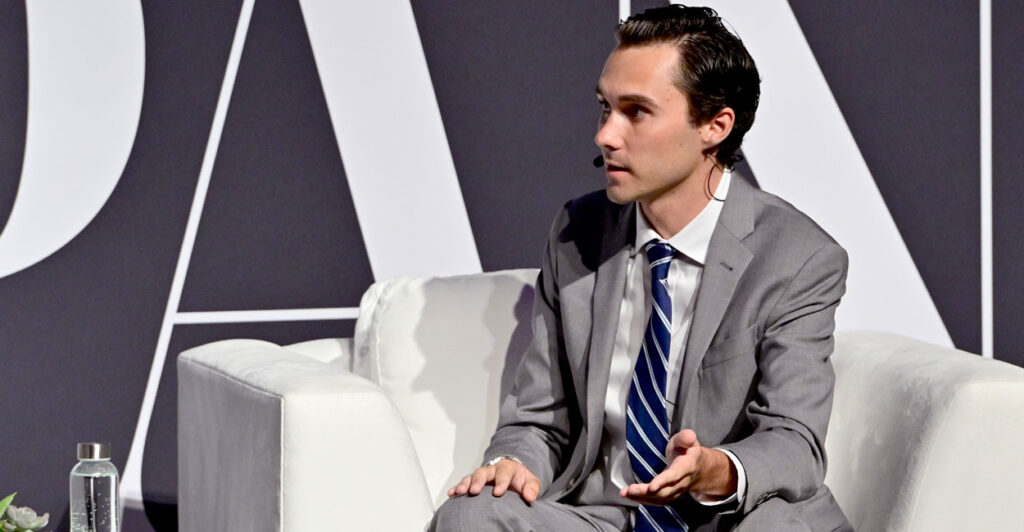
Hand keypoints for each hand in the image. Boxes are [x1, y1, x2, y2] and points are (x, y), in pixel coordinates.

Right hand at [447, 459, 540, 502]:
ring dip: (465, 484)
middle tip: (474, 491)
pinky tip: (451, 493)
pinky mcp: (474, 482)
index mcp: (507, 468)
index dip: (500, 482)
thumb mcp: (530, 481)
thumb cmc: (520, 480)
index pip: (503, 473)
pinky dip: (457, 487)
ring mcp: (481, 476)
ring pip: (471, 476)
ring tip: (460, 491)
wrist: (512, 475)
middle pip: (483, 472)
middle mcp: (492, 470)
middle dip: (478, 481)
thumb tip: (530, 496)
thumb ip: (532, 487)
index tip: (498, 492)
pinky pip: (464, 483)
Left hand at [620, 429, 734, 504]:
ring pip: (660, 499)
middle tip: (630, 489)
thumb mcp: (687, 441)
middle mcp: (682, 482)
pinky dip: (643, 500)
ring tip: (625, 493)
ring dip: (642, 498)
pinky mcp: (670, 495)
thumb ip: (685, 438)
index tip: (651, 486)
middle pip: (665, 491)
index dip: (663, 481)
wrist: (699, 469)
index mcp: (686, 467)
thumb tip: (689, 435)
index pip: (674, 475)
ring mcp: (676, 491)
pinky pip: (657, 501)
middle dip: (646, 492)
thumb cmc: (688, 451)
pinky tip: (630, 496)